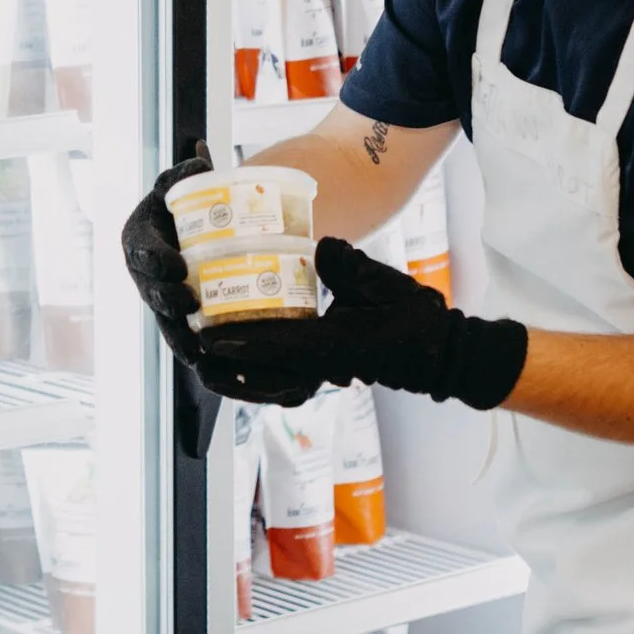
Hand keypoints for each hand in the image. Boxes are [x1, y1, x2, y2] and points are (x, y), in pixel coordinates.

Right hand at [121, 152, 325, 408]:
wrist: (187, 227)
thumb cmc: (182, 203)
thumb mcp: (180, 183)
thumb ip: (188, 172)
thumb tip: (202, 156)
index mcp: (138, 235)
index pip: (141, 248)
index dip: (156, 259)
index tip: (178, 266)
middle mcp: (141, 269)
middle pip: (148, 288)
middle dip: (165, 299)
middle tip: (189, 303)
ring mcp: (154, 294)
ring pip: (160, 317)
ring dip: (175, 333)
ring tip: (195, 348)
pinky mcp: (171, 313)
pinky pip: (174, 332)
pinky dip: (185, 348)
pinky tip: (203, 363)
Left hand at [200, 237, 529, 408]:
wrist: (439, 351)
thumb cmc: (413, 316)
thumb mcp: (379, 282)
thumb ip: (346, 265)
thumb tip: (319, 245)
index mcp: (333, 346)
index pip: (277, 345)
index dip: (239, 340)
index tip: (206, 334)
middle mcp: (324, 368)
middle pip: (263, 376)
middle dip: (226, 366)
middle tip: (193, 348)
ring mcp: (325, 376)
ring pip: (270, 387)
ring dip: (235, 379)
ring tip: (204, 363)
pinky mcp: (326, 377)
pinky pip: (283, 385)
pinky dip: (256, 379)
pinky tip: (234, 367)